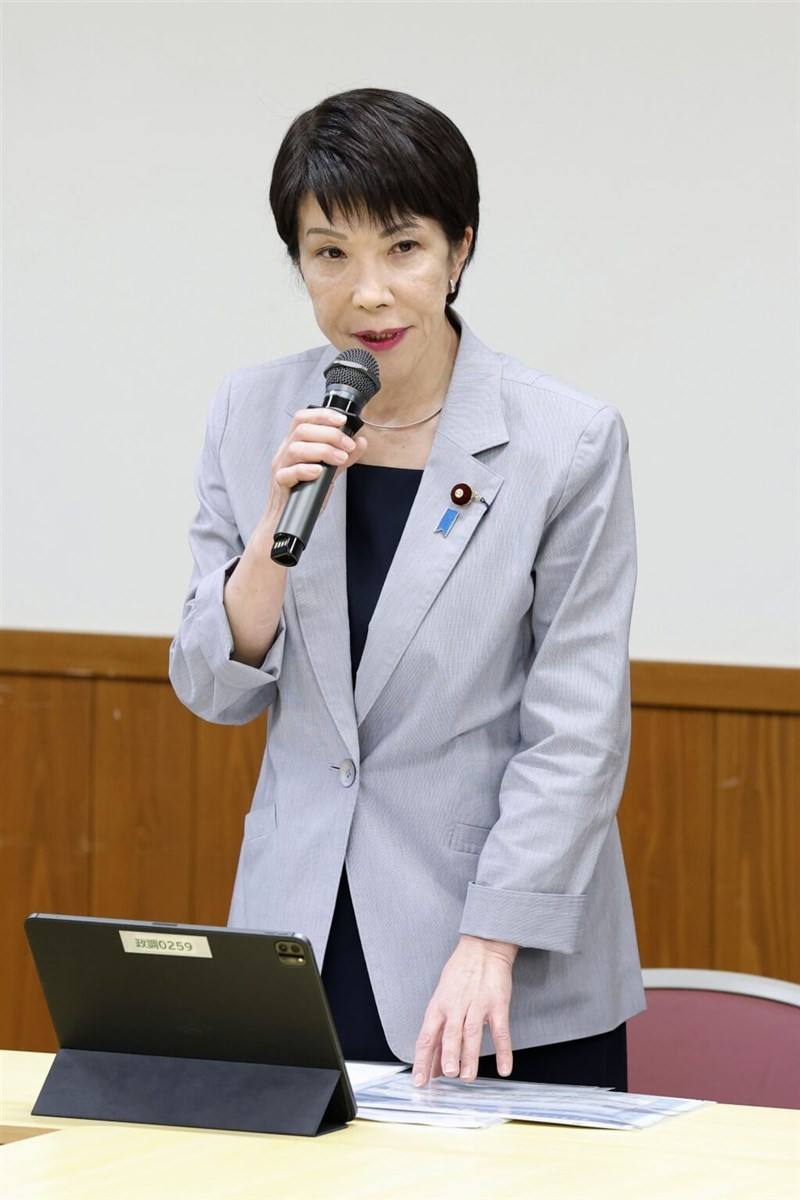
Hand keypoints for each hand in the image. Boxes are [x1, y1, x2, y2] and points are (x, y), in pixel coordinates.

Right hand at [265, 407, 368, 522]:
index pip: (302, 418)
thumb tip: (360, 442)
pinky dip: (306, 469)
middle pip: (302, 430)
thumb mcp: (328, 471)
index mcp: (294, 444)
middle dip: (330, 434)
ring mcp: (280, 467)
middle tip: (347, 446)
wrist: (286, 519)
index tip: (342, 421)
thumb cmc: (304, 493)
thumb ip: (343, 456)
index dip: (322, 415)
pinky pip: (289, 472)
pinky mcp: (279, 484)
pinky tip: (320, 472)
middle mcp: (285, 452)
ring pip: (296, 448)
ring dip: (322, 450)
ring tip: (340, 459)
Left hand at [412, 935, 517, 1086]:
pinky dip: (503, 1051)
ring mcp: (477, 1005)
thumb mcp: (443, 996)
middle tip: (448, 1074)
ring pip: (472, 1034)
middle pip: (450, 1034)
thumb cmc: (460, 972)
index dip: (422, 1060)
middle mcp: (456, 1006)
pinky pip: (500, 1031)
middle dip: (448, 1056)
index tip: (420, 1081)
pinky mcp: (497, 1004)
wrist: (482, 948)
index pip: (427, 1036)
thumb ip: (440, 1028)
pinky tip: (504, 1068)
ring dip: (469, 1057)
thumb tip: (435, 1059)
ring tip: (467, 1076)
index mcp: (439, 1005)